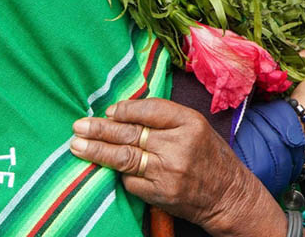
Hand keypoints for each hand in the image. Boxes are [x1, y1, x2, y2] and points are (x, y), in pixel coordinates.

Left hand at [70, 99, 284, 236]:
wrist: (227, 195)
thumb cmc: (209, 157)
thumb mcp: (197, 128)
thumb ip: (165, 119)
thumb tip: (122, 113)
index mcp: (190, 123)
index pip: (149, 110)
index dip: (125, 110)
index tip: (109, 110)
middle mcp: (179, 145)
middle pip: (131, 133)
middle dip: (100, 129)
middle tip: (79, 125)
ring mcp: (168, 171)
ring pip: (124, 157)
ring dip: (97, 151)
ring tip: (77, 145)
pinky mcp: (160, 193)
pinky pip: (130, 181)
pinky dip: (120, 174)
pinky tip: (109, 169)